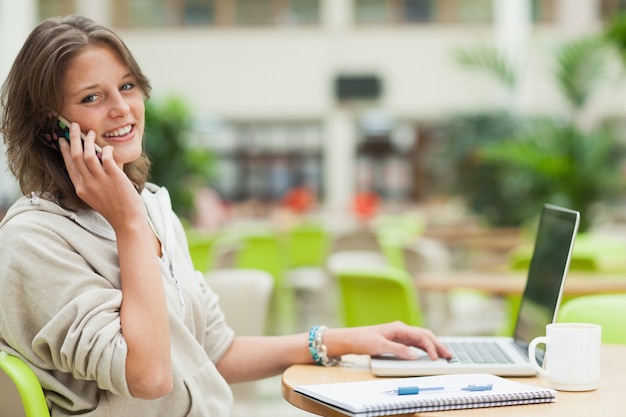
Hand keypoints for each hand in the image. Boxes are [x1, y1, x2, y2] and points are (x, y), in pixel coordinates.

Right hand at [58, 122, 144, 227]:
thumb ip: (92, 181)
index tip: (62, 139)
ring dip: (89, 141)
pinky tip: (108, 147)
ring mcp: (100, 180)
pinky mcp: (114, 177)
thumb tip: (97, 161)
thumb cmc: (115, 209)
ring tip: (91, 132)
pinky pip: (107, 157)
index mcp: (81, 189)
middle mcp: (87, 184)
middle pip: (76, 156)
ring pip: (89, 155)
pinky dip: (107, 149)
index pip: (69, 165)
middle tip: (74, 126)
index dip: (64, 151)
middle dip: (73, 138)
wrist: (127, 221)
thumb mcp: (96, 196)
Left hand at [324, 322, 451, 360]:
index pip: (421, 336)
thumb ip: (399, 350)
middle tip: (449, 355)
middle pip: (425, 335)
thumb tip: (414, 355)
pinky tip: (429, 353)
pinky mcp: (397, 340)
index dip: (431, 347)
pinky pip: (415, 343)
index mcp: (399, 328)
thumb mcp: (380, 346)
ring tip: (443, 355)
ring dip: (433, 346)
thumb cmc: (363, 339)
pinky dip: (425, 347)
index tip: (436, 358)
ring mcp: (400, 334)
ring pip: (422, 339)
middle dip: (438, 345)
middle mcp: (401, 329)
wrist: (351, 339)